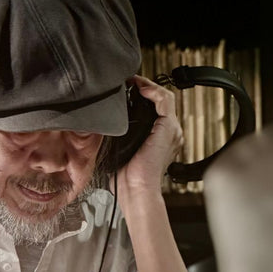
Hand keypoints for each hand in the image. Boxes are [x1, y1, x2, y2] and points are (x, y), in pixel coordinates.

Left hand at [117, 74, 183, 192]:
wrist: (137, 190)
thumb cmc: (128, 180)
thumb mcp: (120, 153)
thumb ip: (117, 138)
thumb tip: (101, 128)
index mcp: (160, 139)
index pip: (156, 110)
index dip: (143, 97)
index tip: (127, 90)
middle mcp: (169, 134)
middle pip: (160, 102)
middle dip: (145, 89)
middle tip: (129, 82)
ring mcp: (171, 130)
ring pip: (164, 97)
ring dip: (148, 86)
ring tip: (134, 81)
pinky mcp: (168, 127)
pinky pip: (164, 100)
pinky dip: (152, 90)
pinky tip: (140, 87)